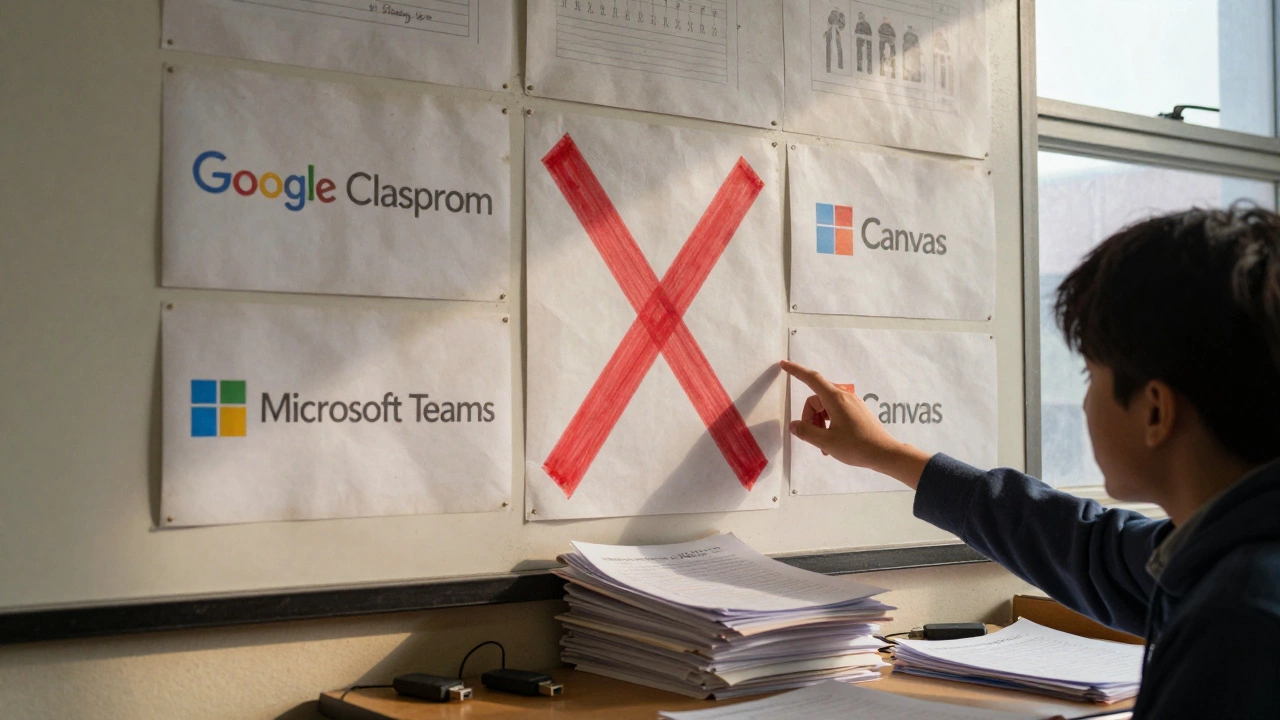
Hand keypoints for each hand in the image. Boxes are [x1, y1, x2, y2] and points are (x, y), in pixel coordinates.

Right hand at [781, 360, 932, 489]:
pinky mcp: (858, 412)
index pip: (812, 379)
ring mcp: (853, 403)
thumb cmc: (856, 446)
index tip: (784, 364)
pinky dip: (830, 425)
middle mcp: (844, 396)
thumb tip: (794, 425)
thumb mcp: (826, 442)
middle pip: (817, 399)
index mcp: (835, 399)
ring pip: (826, 408)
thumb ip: (806, 432)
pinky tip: (833, 444)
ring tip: (824, 446)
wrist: (885, 453)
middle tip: (812, 438)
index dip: (796, 371)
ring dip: (820, 424)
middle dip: (810, 417)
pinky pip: (836, 412)